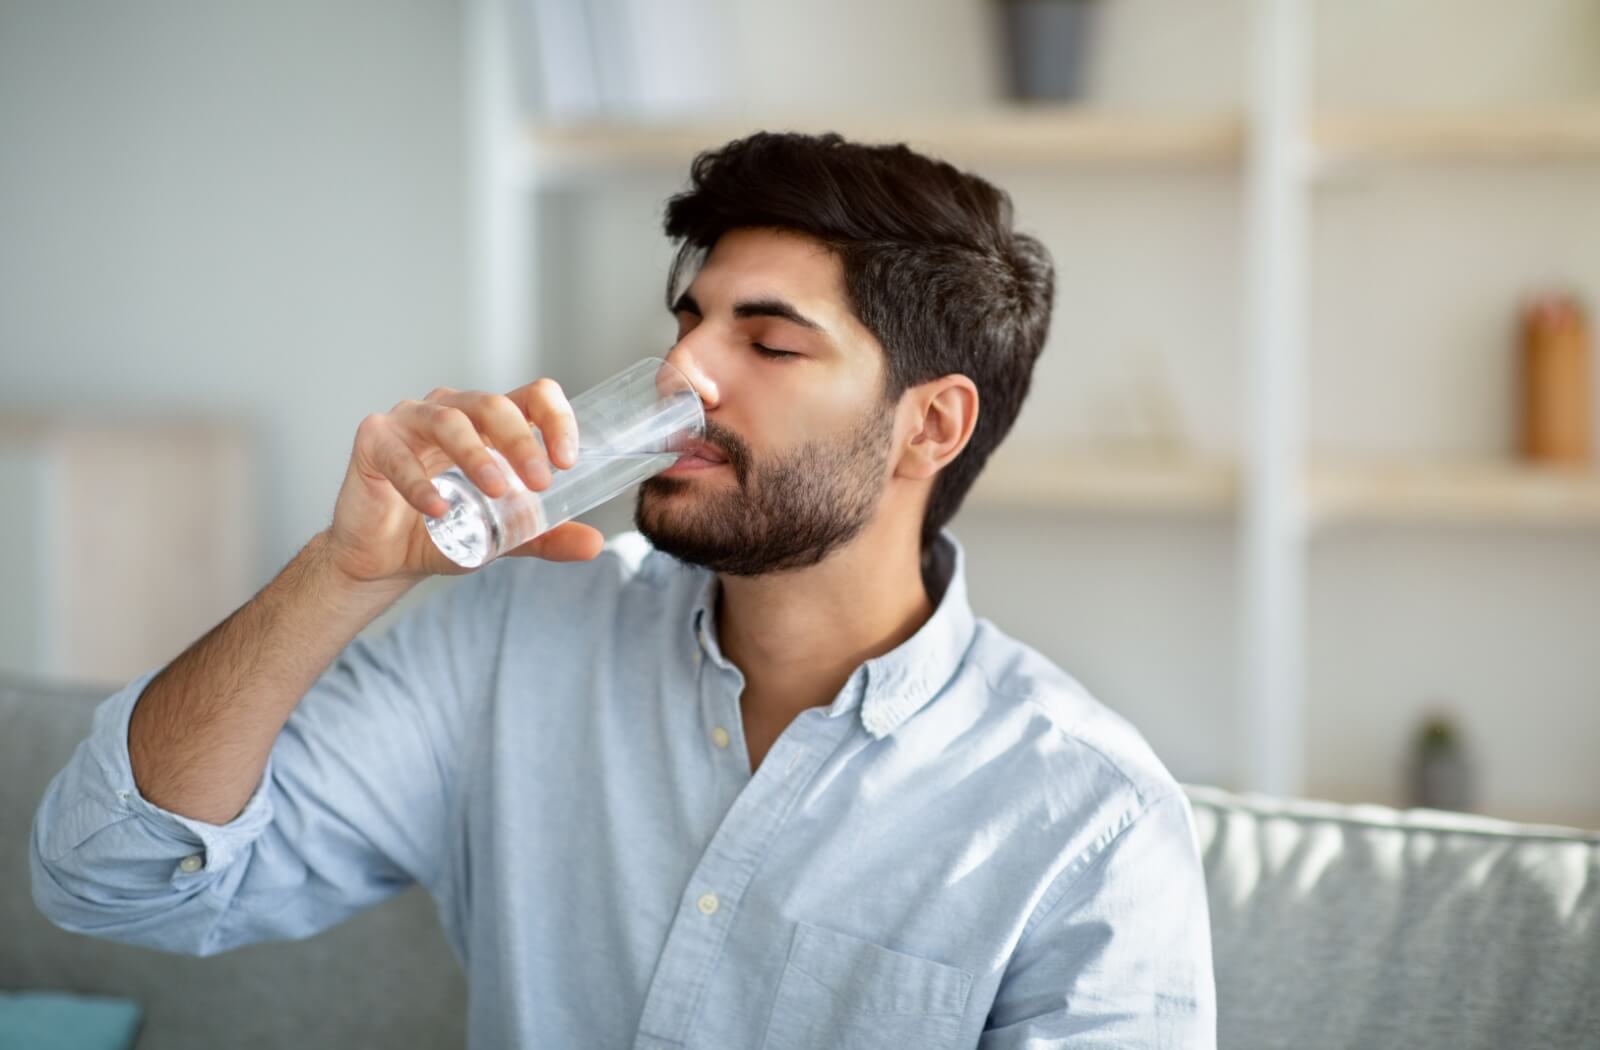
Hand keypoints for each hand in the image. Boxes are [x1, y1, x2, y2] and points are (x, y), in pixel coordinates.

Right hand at [325, 380, 604, 583]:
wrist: (387, 559)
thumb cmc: (444, 529)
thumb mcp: (504, 535)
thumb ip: (546, 535)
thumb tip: (595, 545)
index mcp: (489, 423)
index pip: (532, 397)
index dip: (556, 419)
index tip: (567, 459)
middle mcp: (452, 411)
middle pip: (494, 405)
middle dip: (522, 442)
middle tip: (541, 481)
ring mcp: (410, 420)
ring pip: (449, 421)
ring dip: (476, 455)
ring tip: (495, 490)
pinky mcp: (374, 441)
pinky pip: (398, 455)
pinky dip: (420, 483)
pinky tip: (437, 509)